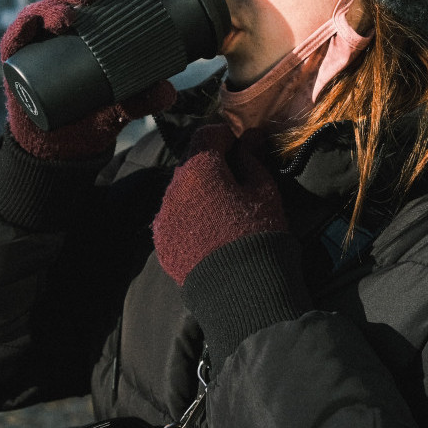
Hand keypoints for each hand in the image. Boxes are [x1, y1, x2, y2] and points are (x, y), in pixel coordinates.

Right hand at [0, 0, 175, 159]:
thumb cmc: (92, 114)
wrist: (61, 146)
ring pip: (42, 8)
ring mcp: (38, 40)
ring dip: (55, 4)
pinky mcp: (17, 59)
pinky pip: (16, 37)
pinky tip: (35, 22)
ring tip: (69, 14)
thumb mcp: (123, 106)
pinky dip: (23, 26)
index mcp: (88, 24)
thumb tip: (168, 92)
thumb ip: (144, 99)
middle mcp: (61, 25)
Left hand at [152, 125, 285, 284]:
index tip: (242, 147)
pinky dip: (191, 220)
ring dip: (199, 194)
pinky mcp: (162, 244)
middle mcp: (173, 189)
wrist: (242, 292)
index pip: (208, 134)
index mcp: (198, 169)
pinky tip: (211, 234)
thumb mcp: (265, 191)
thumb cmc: (259, 233)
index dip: (227, 136)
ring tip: (225, 213)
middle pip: (192, 165)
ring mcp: (164, 219)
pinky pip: (176, 220)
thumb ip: (252, 159)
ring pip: (181, 193)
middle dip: (212, 167)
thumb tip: (250, 136)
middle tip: (238, 182)